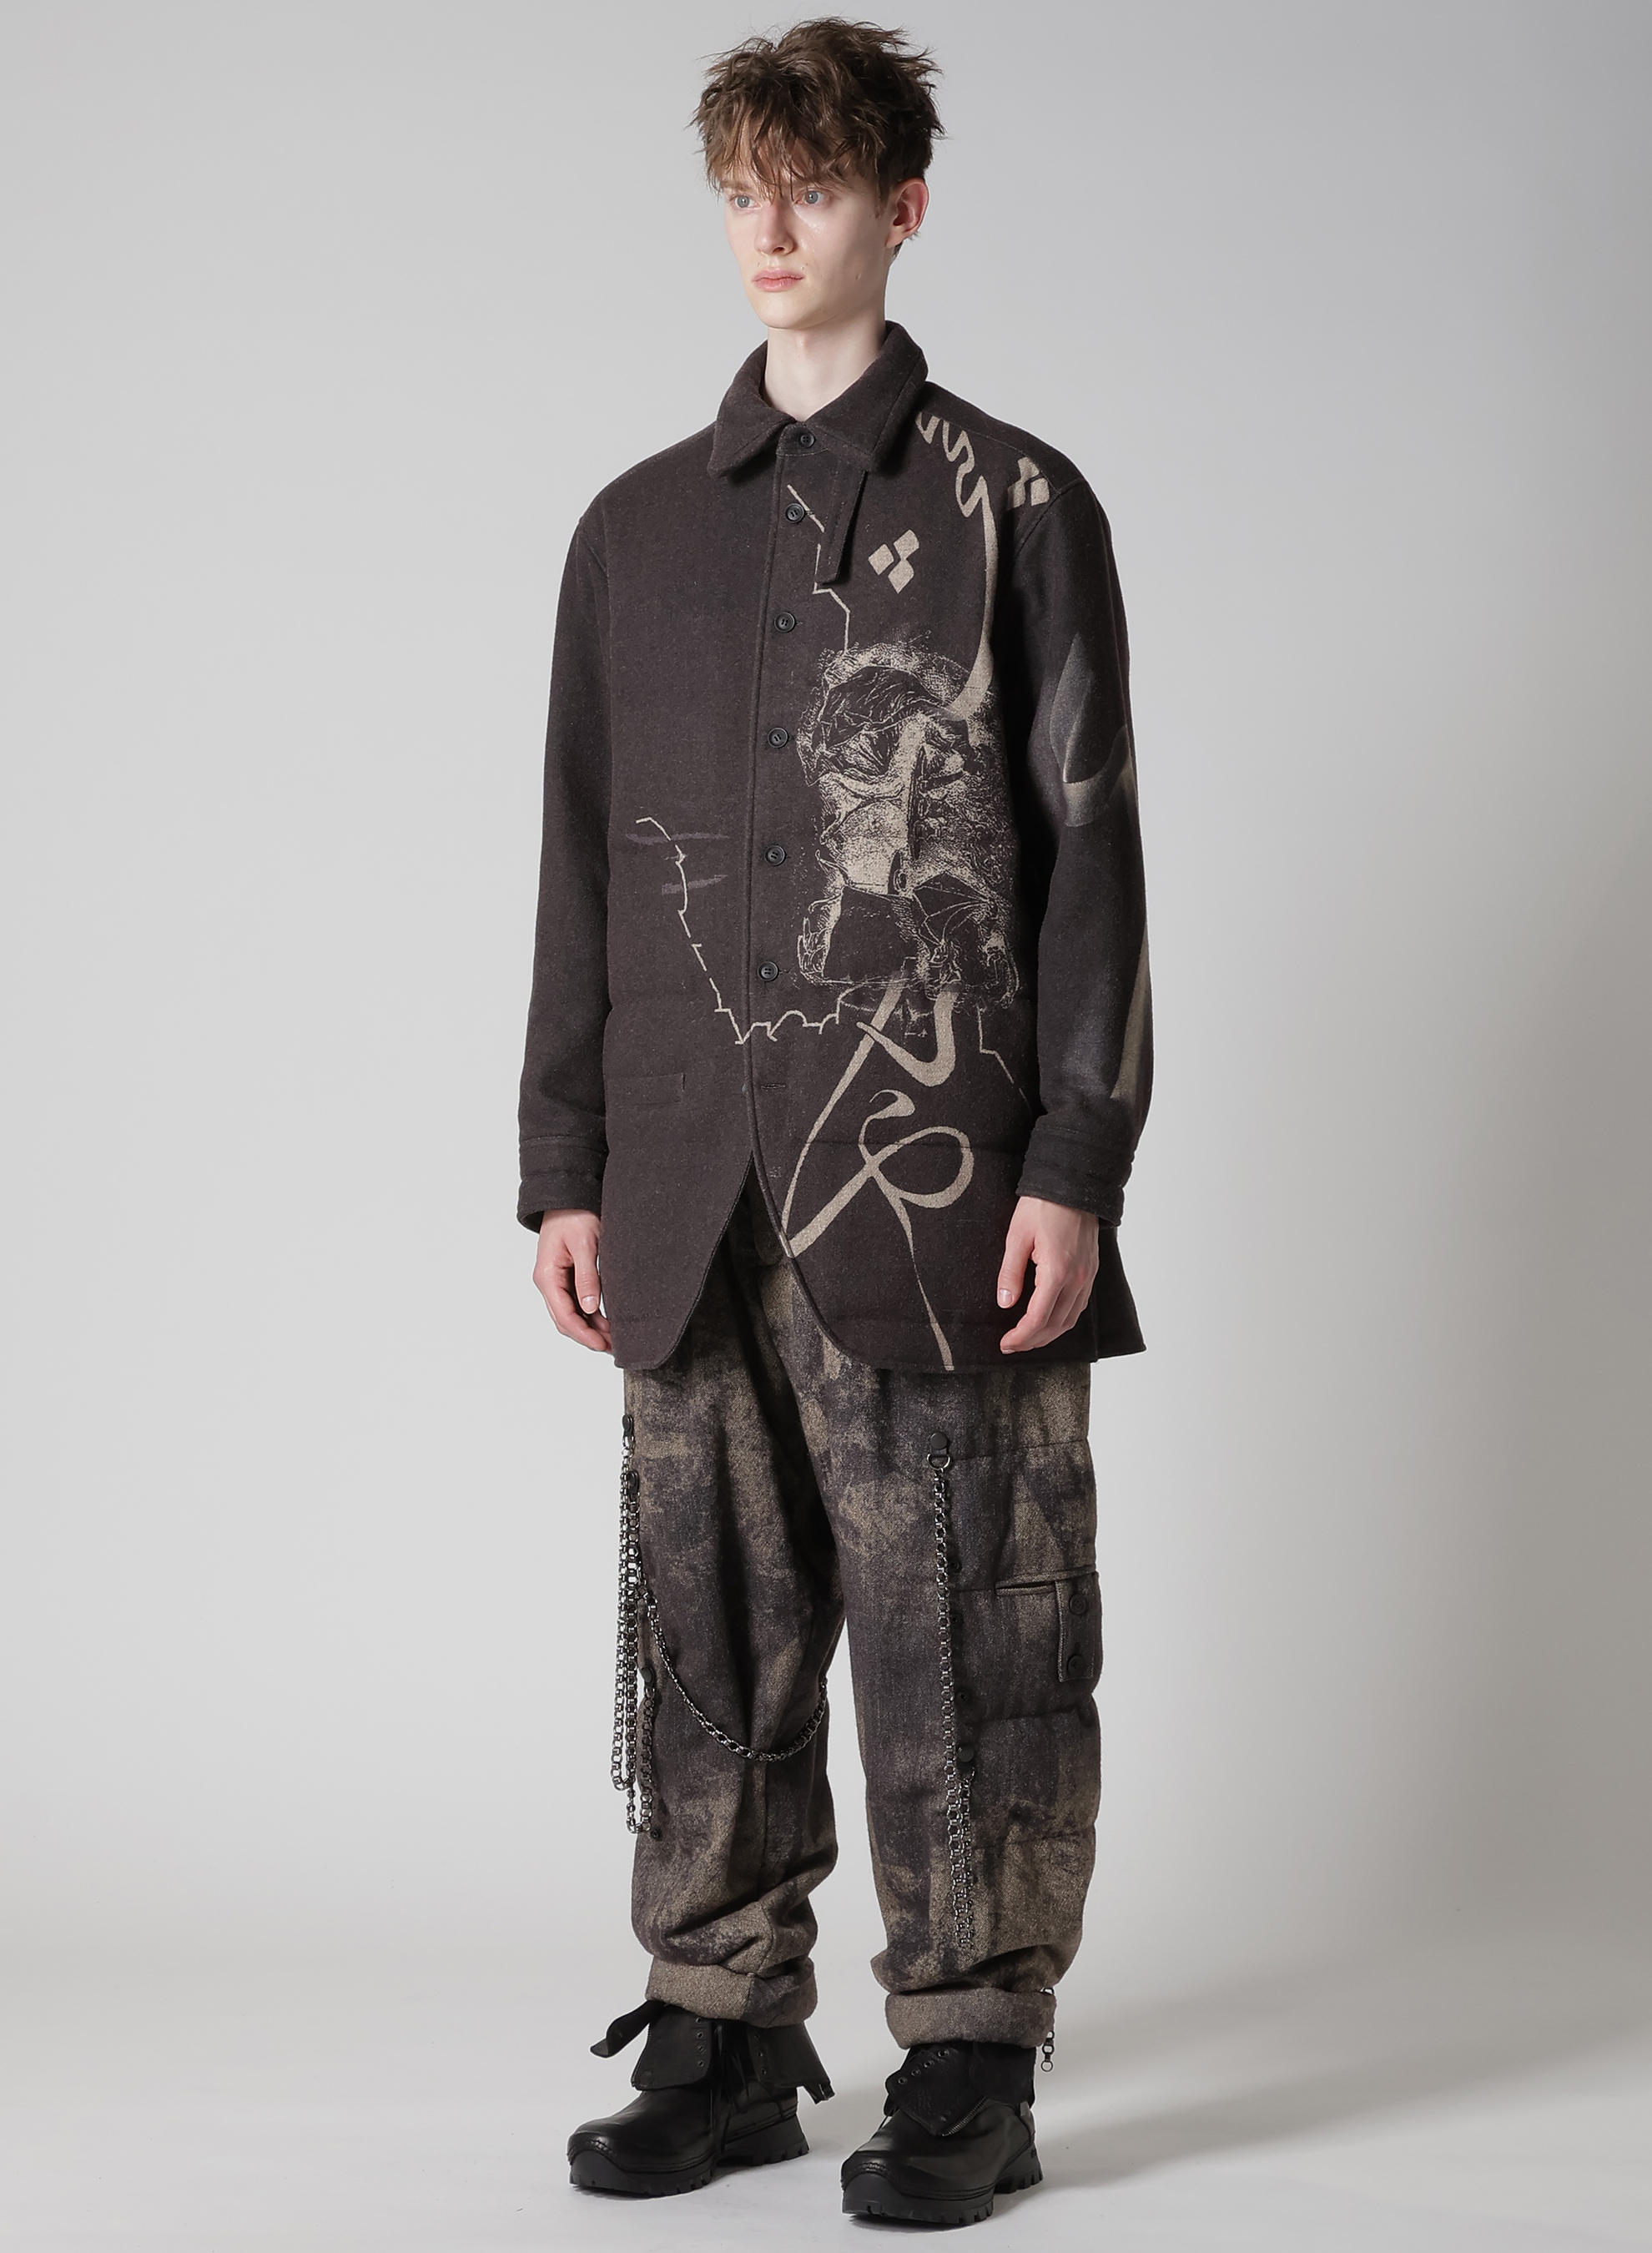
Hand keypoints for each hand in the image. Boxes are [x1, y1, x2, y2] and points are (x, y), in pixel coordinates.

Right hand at [533, 1209, 612, 1353]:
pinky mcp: (565, 1276)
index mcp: (547, 1276)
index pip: (563, 1315)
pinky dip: (589, 1314)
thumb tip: (590, 1308)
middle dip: (588, 1336)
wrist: (567, 1195)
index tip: (602, 1345)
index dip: (583, 1334)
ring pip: (570, 1313)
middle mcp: (547, 1281)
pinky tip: (606, 1322)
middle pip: (565, 1319)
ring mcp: (555, 1280)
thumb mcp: (586, 1245)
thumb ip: (587, 1277)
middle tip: (613, 1348)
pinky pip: (575, 1301)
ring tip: (613, 1339)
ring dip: (590, 1328)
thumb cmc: (575, 1215)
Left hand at [996, 1196, 1099, 1353]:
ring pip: (1071, 1319)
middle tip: (1012, 1345)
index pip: (1038, 1318)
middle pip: (1056, 1325)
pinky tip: (1049, 1319)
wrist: (1073, 1184)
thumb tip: (1005, 1302)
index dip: (1021, 1336)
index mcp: (1057, 1272)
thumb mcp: (1016, 1237)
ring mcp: (1088, 1275)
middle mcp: (1077, 1278)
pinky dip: (1063, 1319)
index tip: (1005, 1343)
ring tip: (1028, 1338)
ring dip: (1049, 1334)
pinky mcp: (1091, 1270)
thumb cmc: (1043, 1206)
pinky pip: (1080, 1305)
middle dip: (1033, 1341)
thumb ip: (1011, 1273)